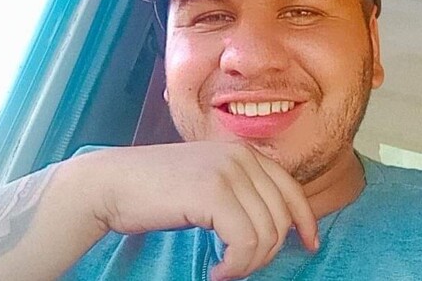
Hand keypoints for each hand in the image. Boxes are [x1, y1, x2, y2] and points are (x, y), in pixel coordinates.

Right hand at [91, 142, 317, 279]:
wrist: (113, 183)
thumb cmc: (158, 189)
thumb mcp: (208, 182)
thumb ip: (240, 191)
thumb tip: (274, 223)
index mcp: (243, 152)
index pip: (291, 188)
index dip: (306, 220)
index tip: (308, 244)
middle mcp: (241, 156)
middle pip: (282, 216)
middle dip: (268, 252)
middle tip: (239, 266)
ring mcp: (228, 171)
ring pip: (266, 233)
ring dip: (248, 264)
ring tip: (224, 269)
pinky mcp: (213, 192)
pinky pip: (246, 242)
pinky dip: (235, 266)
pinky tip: (216, 270)